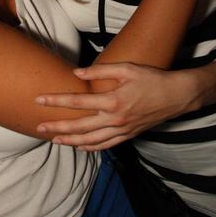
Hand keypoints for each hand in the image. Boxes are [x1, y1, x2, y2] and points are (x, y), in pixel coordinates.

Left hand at [35, 63, 192, 149]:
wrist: (177, 96)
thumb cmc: (152, 78)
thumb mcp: (127, 68)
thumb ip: (100, 71)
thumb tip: (77, 73)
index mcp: (113, 100)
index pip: (77, 102)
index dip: (56, 101)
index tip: (39, 99)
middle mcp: (115, 119)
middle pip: (79, 126)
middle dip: (57, 127)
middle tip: (39, 126)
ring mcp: (122, 130)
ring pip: (90, 140)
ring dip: (70, 141)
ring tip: (54, 139)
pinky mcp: (128, 135)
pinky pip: (106, 145)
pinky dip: (90, 148)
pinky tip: (79, 147)